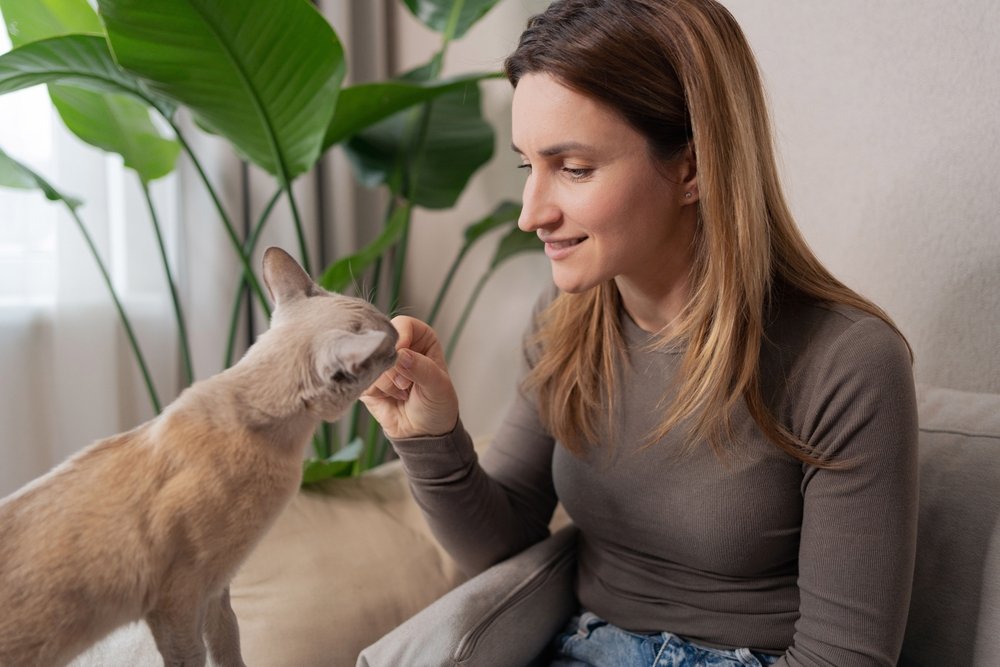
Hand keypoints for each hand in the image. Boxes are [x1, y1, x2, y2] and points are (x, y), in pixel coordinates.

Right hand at [360, 316, 458, 438]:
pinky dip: (376, 390)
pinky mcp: (366, 380)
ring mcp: (380, 363)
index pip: (403, 325)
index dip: (401, 339)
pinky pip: (361, 378)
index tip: (403, 358)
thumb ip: (421, 368)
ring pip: (370, 362)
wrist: (424, 433)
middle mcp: (399, 346)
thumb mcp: (438, 386)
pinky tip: (390, 398)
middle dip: (392, 366)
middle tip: (406, 384)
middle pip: (381, 341)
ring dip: (387, 382)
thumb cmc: (437, 404)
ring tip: (402, 394)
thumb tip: (400, 355)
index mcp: (420, 337)